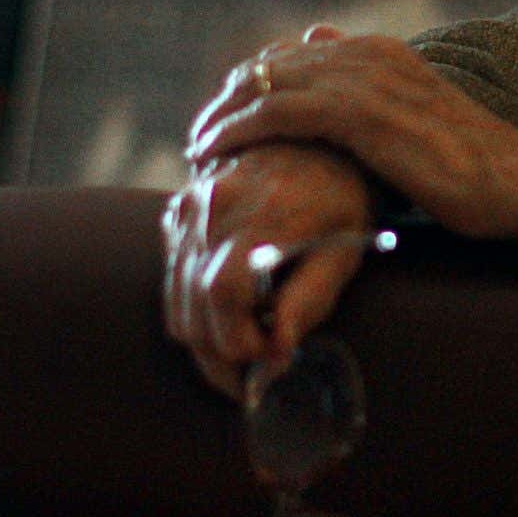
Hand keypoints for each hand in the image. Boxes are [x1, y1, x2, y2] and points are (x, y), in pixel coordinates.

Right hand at [162, 140, 371, 397]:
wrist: (317, 137)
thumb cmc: (343, 197)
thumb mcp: (346, 249)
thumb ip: (310, 299)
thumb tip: (277, 353)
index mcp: (261, 213)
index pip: (222, 293)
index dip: (238, 341)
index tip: (267, 363)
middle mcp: (214, 206)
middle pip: (192, 304)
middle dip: (218, 355)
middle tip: (251, 380)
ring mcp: (191, 205)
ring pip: (175, 297)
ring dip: (203, 337)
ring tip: (242, 351)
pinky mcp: (181, 208)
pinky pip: (171, 275)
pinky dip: (192, 307)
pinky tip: (230, 314)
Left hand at [187, 31, 517, 247]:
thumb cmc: (476, 172)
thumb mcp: (417, 130)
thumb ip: (376, 116)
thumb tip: (335, 124)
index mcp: (384, 53)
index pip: (293, 56)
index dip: (253, 86)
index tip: (227, 122)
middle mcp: (371, 55)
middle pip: (271, 64)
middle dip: (228, 99)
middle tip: (200, 137)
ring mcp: (366, 79)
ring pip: (266, 82)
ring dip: (223, 114)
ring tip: (197, 148)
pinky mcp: (362, 114)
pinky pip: (279, 111)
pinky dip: (238, 128)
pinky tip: (214, 151)